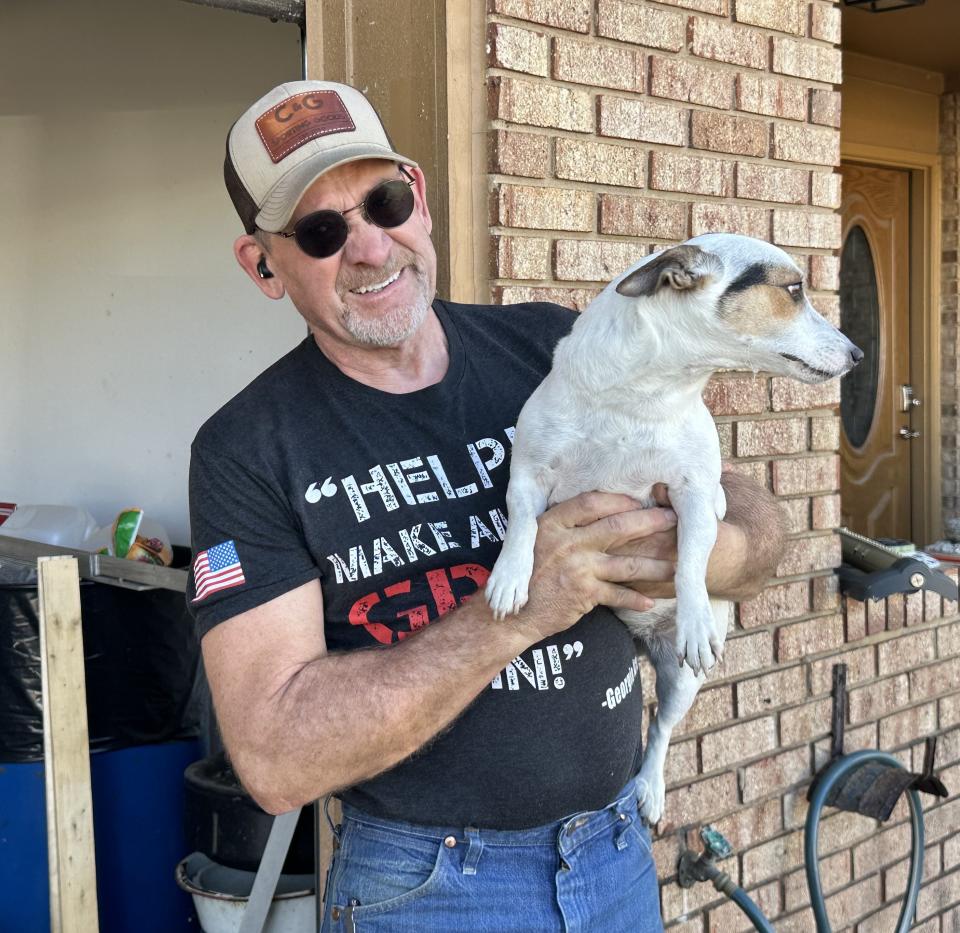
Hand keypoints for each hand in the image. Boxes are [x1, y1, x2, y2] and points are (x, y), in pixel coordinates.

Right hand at [513, 491, 676, 642]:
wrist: (514, 612)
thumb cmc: (530, 572)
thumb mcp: (539, 539)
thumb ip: (567, 526)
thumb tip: (603, 511)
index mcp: (553, 523)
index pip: (592, 502)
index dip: (619, 500)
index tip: (639, 501)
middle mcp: (566, 542)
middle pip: (617, 527)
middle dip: (650, 522)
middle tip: (674, 519)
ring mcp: (577, 568)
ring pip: (626, 563)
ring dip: (655, 565)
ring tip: (676, 566)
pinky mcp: (584, 594)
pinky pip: (618, 594)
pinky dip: (636, 598)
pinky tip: (651, 600)